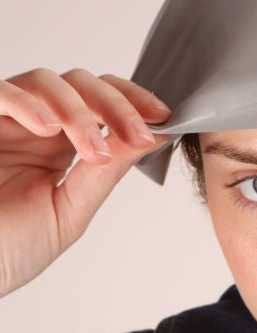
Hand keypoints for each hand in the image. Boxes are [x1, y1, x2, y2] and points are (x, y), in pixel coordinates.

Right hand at [0, 68, 171, 298]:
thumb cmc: (7, 251)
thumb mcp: (69, 212)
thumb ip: (106, 172)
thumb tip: (151, 136)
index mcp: (61, 145)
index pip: (102, 104)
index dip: (133, 103)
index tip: (163, 118)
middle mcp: (33, 126)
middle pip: (81, 84)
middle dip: (116, 104)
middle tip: (137, 133)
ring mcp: (4, 122)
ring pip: (46, 81)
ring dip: (78, 110)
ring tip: (91, 149)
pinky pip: (0, 91)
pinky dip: (27, 102)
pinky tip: (46, 128)